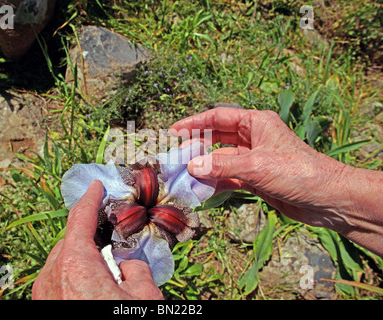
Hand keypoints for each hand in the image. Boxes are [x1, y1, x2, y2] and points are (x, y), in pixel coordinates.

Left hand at [32, 180, 163, 299]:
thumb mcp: (143, 296)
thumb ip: (137, 270)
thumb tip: (129, 266)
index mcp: (76, 264)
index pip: (81, 218)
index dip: (90, 199)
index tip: (95, 186)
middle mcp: (52, 274)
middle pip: (71, 242)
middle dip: (89, 237)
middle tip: (110, 243)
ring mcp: (44, 291)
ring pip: (63, 262)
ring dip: (82, 260)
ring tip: (105, 274)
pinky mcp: (43, 303)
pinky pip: (58, 279)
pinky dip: (74, 277)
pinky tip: (92, 289)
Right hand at [170, 107, 381, 246]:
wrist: (327, 199)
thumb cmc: (298, 172)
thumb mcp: (256, 165)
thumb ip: (222, 165)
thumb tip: (193, 166)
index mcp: (256, 123)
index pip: (218, 117)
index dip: (195, 123)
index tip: (174, 131)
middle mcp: (254, 138)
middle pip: (217, 138)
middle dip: (196, 146)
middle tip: (176, 156)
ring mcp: (254, 159)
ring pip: (221, 160)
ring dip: (204, 167)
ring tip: (183, 175)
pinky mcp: (256, 178)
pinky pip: (229, 177)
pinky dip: (216, 182)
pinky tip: (202, 189)